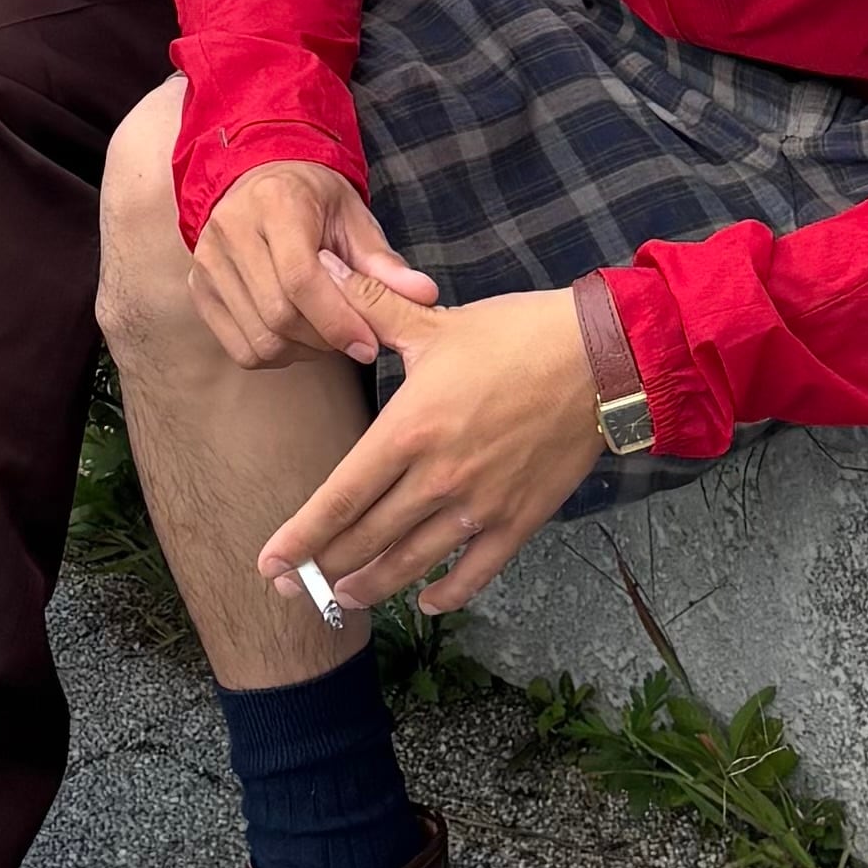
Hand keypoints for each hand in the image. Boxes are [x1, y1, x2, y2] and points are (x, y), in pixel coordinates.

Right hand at [192, 160, 440, 372]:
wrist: (258, 179)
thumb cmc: (314, 199)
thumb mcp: (354, 218)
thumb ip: (384, 262)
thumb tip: (424, 295)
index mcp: (275, 204)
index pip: (301, 279)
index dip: (338, 320)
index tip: (369, 343)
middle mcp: (231, 230)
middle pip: (278, 315)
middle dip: (326, 340)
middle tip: (355, 339)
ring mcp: (208, 262)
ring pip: (259, 338)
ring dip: (302, 351)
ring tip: (327, 332)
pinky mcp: (198, 289)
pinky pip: (239, 347)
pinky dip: (275, 354)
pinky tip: (296, 336)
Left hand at [260, 285, 596, 619]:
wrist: (598, 359)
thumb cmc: (515, 336)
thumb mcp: (433, 320)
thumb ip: (369, 304)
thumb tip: (319, 267)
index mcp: (409, 431)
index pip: (339, 499)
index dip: (300, 538)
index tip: (269, 564)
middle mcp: (438, 478)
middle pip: (367, 540)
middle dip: (325, 567)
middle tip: (296, 585)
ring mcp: (479, 506)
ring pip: (412, 564)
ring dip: (373, 586)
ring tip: (348, 597)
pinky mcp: (518, 520)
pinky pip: (475, 572)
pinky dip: (448, 593)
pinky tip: (427, 601)